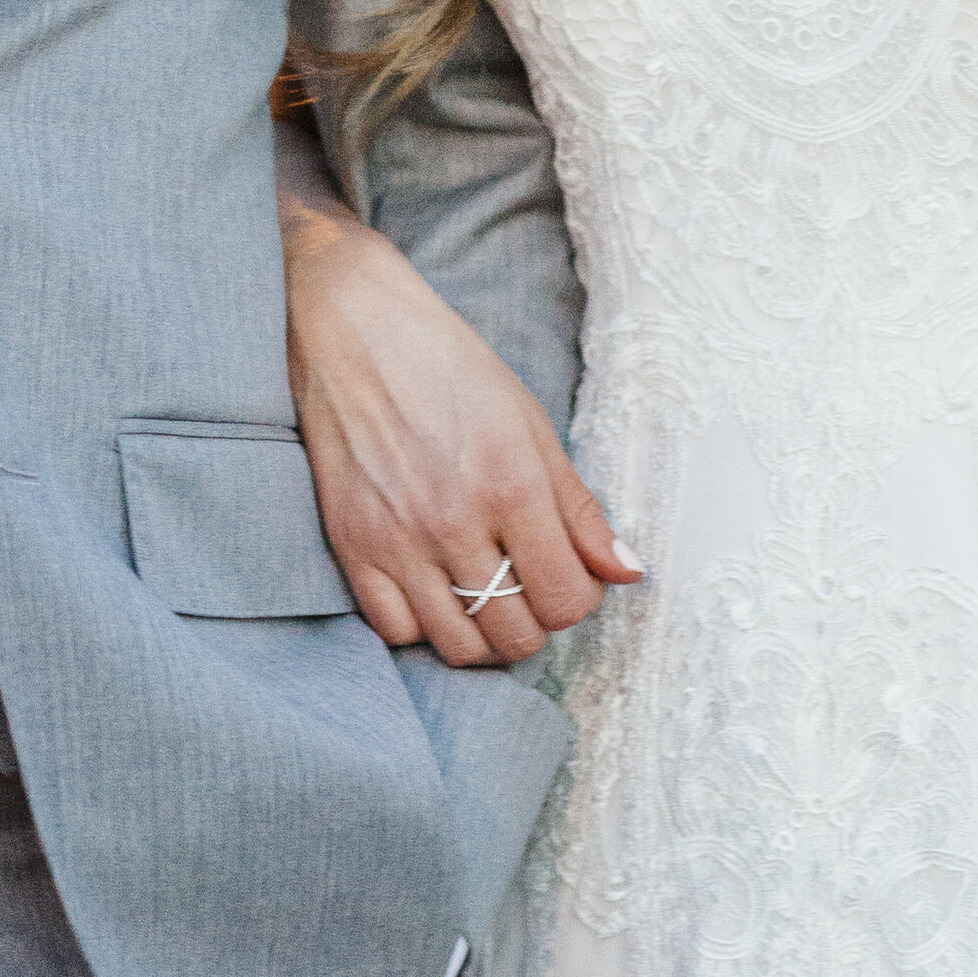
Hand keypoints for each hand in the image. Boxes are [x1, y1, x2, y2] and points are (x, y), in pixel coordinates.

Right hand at [283, 207, 640, 668]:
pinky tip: (436, 592)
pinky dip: (425, 627)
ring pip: (458, 646)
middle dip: (537, 620)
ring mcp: (397, 540)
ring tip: (488, 597)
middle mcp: (454, 521)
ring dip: (486, 635)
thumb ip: (578, 506)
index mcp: (511, 483)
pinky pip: (396, 631)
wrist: (354, 330)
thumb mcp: (530, 422)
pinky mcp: (351, 546)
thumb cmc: (449, 366)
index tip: (570, 575)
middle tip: (530, 585)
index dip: (580, 599)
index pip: (566, 599)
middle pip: (515, 634)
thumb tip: (626, 572)